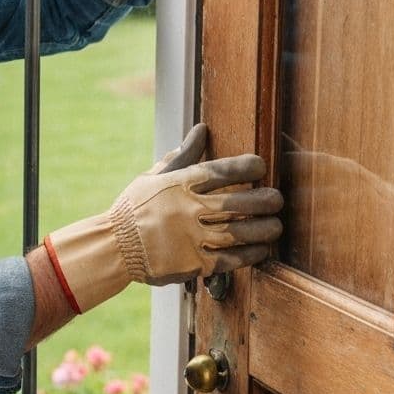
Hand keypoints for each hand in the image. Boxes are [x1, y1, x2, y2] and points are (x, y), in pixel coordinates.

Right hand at [44, 124, 281, 312]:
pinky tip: (262, 249)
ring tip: (276, 226)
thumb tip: (202, 129)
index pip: (219, 171)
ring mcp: (191, 238)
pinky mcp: (193, 264)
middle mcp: (188, 210)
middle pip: (236, 204)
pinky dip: (249, 254)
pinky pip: (229, 259)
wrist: (115, 246)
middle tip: (278, 199)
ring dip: (263, 229)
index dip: (245, 168)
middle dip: (263, 201)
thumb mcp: (155, 176)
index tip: (260, 167)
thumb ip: (183, 155)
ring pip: (238, 233)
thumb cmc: (135, 208)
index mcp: (180, 185)